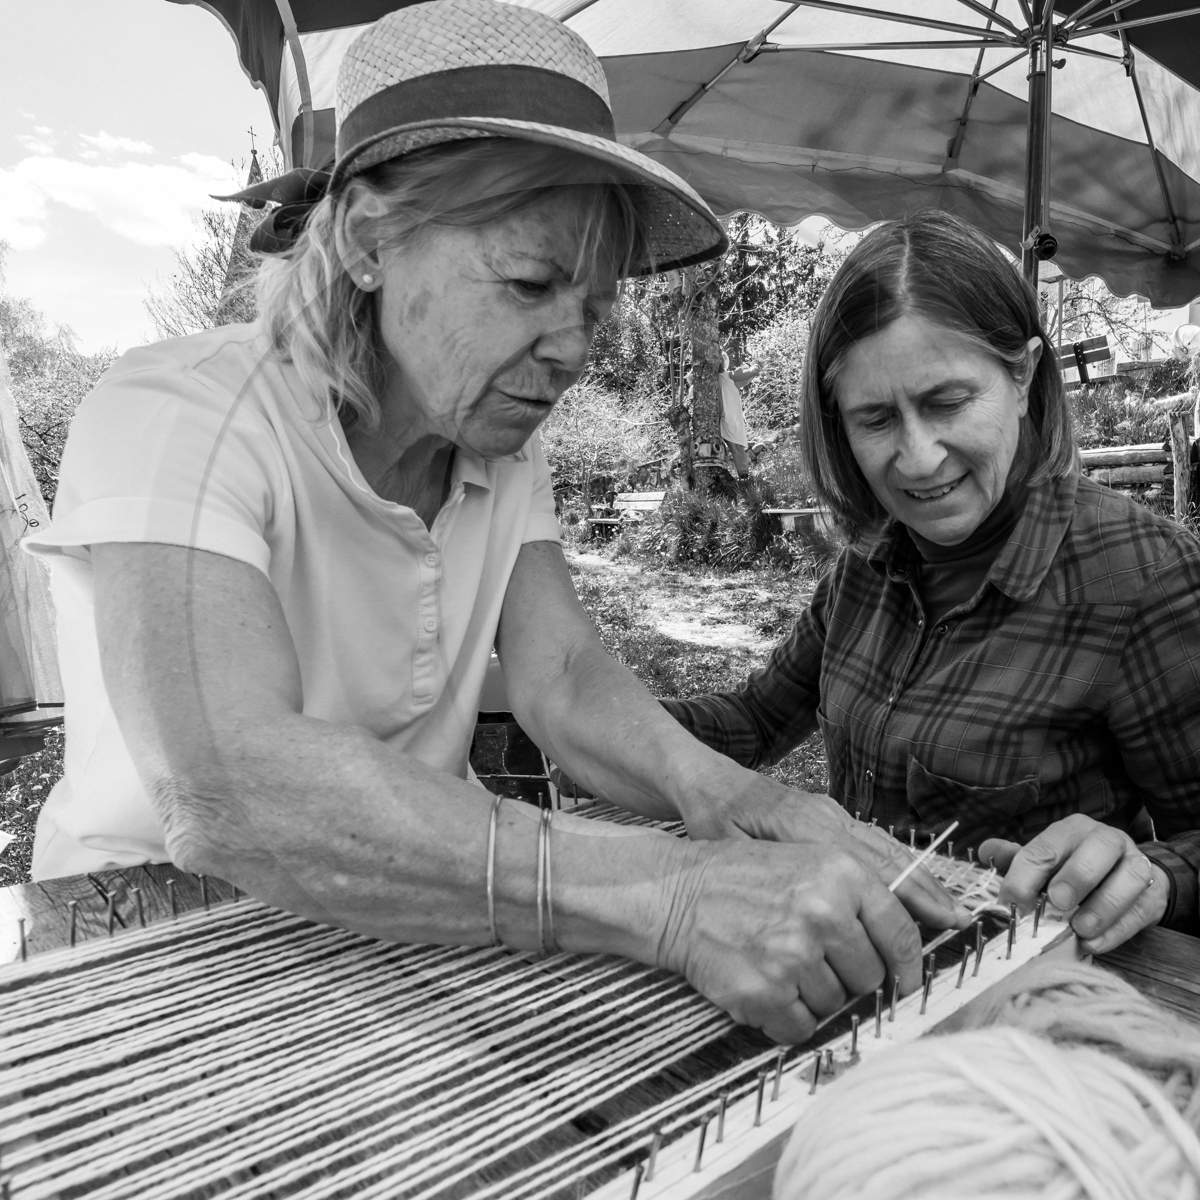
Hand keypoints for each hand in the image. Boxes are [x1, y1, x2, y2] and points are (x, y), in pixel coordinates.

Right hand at [659, 839, 923, 1042]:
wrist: (676, 894)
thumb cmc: (742, 878)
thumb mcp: (806, 860)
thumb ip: (858, 894)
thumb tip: (906, 949)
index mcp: (841, 874)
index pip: (900, 934)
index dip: (909, 967)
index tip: (907, 983)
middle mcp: (823, 913)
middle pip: (870, 977)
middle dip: (848, 977)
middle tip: (811, 960)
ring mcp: (794, 955)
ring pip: (836, 1005)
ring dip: (812, 995)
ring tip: (778, 965)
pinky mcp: (767, 992)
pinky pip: (802, 1027)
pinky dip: (786, 1017)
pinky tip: (764, 986)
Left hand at [683, 778, 968, 932]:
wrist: (704, 778)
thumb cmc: (710, 817)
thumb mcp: (725, 844)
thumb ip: (762, 869)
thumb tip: (799, 904)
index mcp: (803, 825)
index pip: (864, 866)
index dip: (903, 897)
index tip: (935, 921)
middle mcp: (826, 816)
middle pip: (886, 856)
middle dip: (926, 891)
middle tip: (960, 923)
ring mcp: (830, 813)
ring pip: (886, 847)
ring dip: (920, 879)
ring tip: (952, 910)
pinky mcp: (828, 814)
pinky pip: (873, 840)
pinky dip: (901, 864)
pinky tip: (919, 886)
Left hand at [980, 815, 1168, 954]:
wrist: (1124, 878)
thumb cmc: (1072, 869)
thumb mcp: (1043, 861)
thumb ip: (1015, 859)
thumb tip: (984, 853)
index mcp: (1071, 830)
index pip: (1046, 847)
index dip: (1026, 875)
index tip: (1013, 901)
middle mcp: (1106, 840)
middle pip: (1097, 850)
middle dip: (1076, 876)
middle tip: (1057, 903)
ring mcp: (1135, 865)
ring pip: (1127, 878)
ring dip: (1102, 906)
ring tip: (1079, 928)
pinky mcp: (1153, 895)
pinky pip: (1139, 911)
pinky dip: (1116, 930)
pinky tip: (1094, 942)